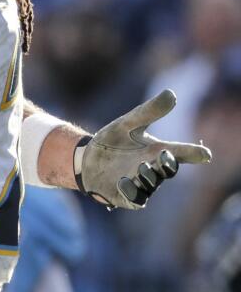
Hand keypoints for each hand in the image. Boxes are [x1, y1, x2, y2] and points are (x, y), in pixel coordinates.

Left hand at [79, 89, 212, 208]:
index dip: (194, 153)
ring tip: (141, 166)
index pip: (181, 153)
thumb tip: (171, 93)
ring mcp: (141, 184)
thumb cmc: (113, 141)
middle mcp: (153, 169)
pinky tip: (123, 181)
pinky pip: (135, 198)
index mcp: (158, 152)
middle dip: (169, 164)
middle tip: (166, 154)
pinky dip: (131, 191)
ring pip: (151, 184)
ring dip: (148, 176)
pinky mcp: (126, 196)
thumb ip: (149, 111)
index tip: (205, 154)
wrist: (86, 159)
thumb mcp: (128, 124)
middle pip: (168, 169)